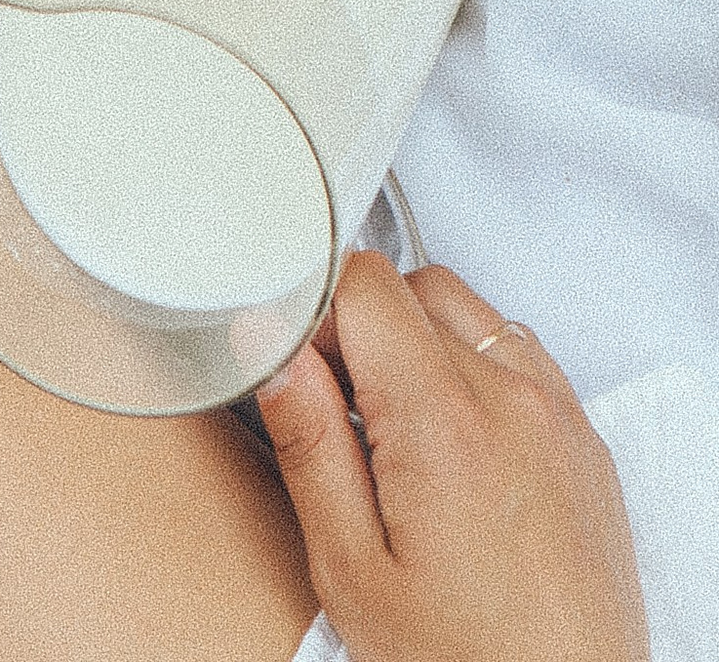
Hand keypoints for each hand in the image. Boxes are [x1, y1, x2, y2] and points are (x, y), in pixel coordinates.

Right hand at [255, 253, 647, 661]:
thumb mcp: (353, 571)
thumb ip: (308, 446)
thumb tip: (270, 349)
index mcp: (445, 421)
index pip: (365, 284)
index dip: (317, 314)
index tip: (301, 369)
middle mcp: (514, 400)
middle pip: (415, 288)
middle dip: (364, 328)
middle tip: (342, 412)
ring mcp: (560, 418)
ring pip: (470, 313)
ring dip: (422, 343)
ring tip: (399, 434)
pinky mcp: (587, 446)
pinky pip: (522, 358)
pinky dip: (477, 371)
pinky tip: (455, 446)